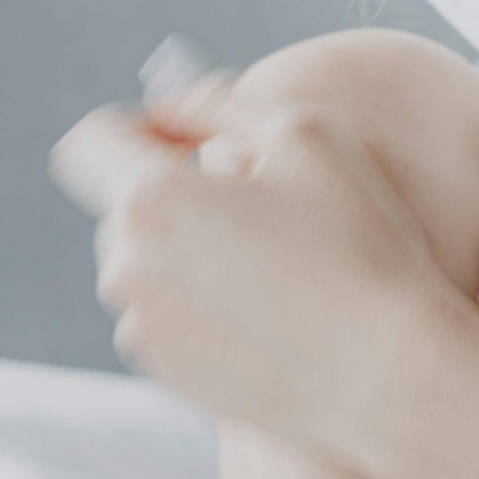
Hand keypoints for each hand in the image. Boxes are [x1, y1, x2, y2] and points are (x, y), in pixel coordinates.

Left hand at [51, 97, 465, 462]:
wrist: (389, 374)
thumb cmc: (359, 246)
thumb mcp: (308, 133)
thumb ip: (220, 103)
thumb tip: (170, 109)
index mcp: (151, 199)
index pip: (89, 142)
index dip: (133, 127)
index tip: (183, 140)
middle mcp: (127, 267)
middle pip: (123, 206)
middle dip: (173, 195)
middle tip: (259, 206)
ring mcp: (142, 328)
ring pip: (146, 264)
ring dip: (188, 253)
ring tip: (274, 266)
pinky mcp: (166, 374)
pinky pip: (166, 317)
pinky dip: (201, 305)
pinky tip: (271, 312)